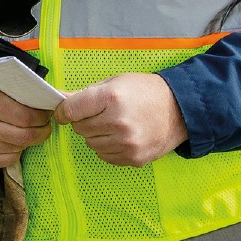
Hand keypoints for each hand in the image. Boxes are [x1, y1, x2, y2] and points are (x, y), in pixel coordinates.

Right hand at [0, 71, 51, 167]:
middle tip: (44, 124)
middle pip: (25, 136)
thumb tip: (57, 97)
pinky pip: (10, 159)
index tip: (47, 112)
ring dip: (30, 140)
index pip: (25, 116)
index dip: (42, 116)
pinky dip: (17, 150)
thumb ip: (20, 89)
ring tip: (28, 129)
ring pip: (20, 148)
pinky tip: (12, 139)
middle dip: (41, 130)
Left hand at [53, 73, 186, 166]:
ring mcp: (127, 143)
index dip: (63, 111)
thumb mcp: (114, 82)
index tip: (63, 112)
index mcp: (110, 98)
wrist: (180, 109)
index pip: (70, 111)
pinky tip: (121, 136)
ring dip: (96, 135)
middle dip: (84, 121)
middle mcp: (118, 122)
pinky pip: (105, 156)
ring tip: (114, 124)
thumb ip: (85, 94)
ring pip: (91, 144)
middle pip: (80, 128)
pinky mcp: (134, 158)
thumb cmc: (145, 91)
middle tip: (101, 114)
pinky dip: (108, 147)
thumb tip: (60, 100)